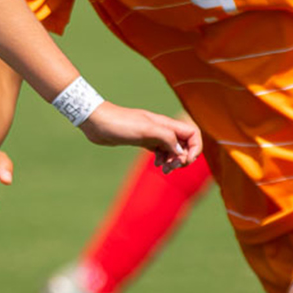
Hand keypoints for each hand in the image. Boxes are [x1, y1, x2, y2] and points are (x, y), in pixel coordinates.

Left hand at [77, 104, 201, 171]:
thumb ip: (166, 138)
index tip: (185, 160)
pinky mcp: (143, 141)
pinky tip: (157, 165)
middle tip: (172, 167)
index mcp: (165, 124)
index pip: (192, 133)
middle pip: (184, 143)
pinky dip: (163, 159)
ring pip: (172, 149)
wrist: (97, 122)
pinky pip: (160, 151)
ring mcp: (152, 135)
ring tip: (165, 170)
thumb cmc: (120, 123)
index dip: (195, 148)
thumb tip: (180, 152)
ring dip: (173, 160)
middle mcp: (161, 128)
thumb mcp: (145, 130)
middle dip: (183, 157)